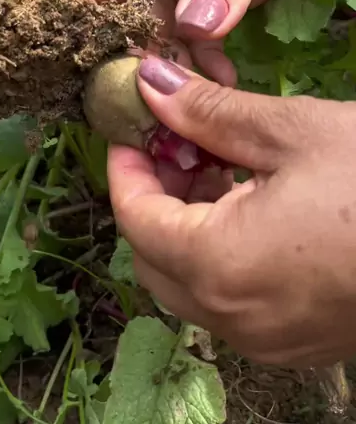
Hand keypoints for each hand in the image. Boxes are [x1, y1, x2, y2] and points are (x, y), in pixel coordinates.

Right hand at [78, 0, 355, 84]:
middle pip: (133, 24)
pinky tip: (224, 80)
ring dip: (178, 68)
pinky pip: (208, 36)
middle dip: (136, 64)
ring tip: (196, 101)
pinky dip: (209, 60)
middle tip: (152, 109)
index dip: (87, 36)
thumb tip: (193, 29)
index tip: (90, 85)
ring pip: (170, 36)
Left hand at [108, 55, 355, 368]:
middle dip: (153, 196)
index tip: (130, 128)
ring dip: (186, 224)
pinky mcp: (299, 341)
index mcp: (219, 265)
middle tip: (176, 144)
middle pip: (154, 258)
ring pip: (191, 283)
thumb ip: (208, 113)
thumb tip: (150, 82)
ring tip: (217, 167)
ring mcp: (268, 339)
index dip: (124, 167)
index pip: (135, 217)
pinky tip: (252, 207)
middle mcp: (234, 318)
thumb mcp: (291, 131)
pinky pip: (232, 302)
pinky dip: (221, 255)